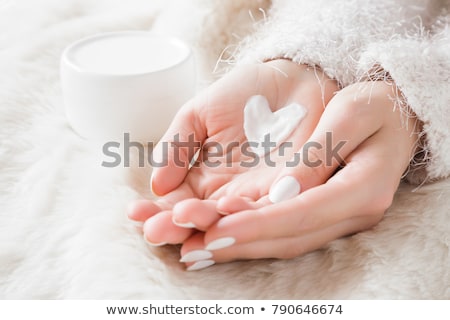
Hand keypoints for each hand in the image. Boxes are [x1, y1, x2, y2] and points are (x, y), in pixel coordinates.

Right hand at [127, 59, 337, 246]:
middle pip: (199, 219)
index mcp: (202, 177)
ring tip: (185, 219)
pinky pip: (269, 207)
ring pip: (231, 219)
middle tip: (156, 230)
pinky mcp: (289, 190)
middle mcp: (227, 192)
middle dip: (176, 225)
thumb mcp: (199, 114)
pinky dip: (250, 212)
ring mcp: (257, 194)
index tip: (134, 213)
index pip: (175, 202)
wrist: (292, 78)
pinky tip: (227, 210)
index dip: (155, 210)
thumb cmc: (243, 94)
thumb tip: (156, 185)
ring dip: (208, 223)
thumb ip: (177, 146)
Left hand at [179, 81, 418, 269]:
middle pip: (286, 239)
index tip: (216, 229)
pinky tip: (215, 233)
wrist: (395, 116)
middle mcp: (348, 215)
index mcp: (360, 189)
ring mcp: (334, 219)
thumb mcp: (354, 113)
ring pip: (281, 243)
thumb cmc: (376, 107)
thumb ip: (322, 149)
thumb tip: (287, 190)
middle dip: (236, 243)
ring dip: (237, 246)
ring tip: (191, 246)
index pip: (301, 215)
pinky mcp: (320, 215)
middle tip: (189, 247)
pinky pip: (282, 232)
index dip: (258, 224)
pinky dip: (249, 235)